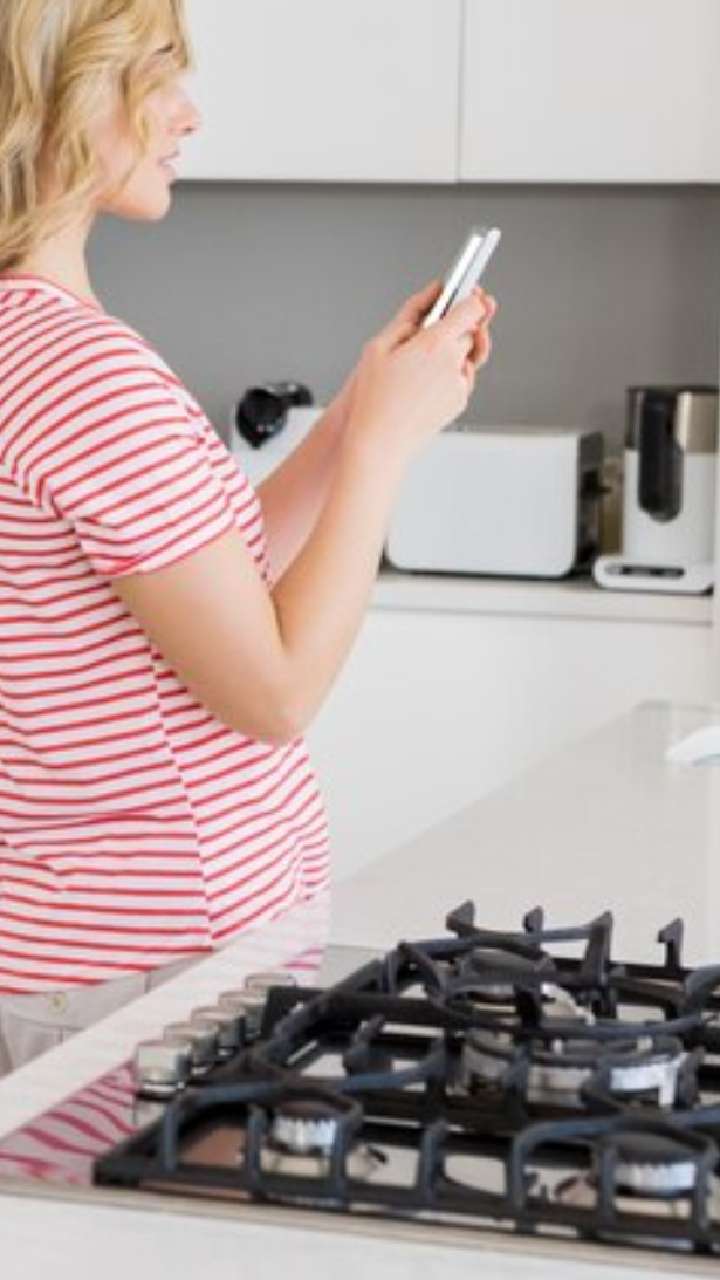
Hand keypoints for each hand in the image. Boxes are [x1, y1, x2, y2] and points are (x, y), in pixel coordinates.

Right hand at [344, 280, 497, 462]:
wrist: (380, 442)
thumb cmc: (374, 401)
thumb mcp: (379, 346)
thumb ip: (411, 314)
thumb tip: (430, 295)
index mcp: (434, 345)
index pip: (471, 309)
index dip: (470, 297)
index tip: (467, 293)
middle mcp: (452, 364)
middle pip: (472, 330)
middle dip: (457, 326)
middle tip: (431, 331)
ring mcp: (459, 385)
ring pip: (468, 354)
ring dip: (453, 350)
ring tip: (422, 361)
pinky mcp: (459, 402)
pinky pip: (462, 377)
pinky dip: (450, 373)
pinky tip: (424, 381)